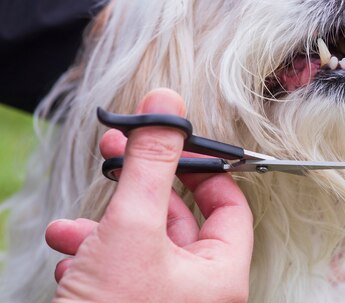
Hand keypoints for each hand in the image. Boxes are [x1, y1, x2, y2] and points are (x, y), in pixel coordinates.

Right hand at [45, 88, 252, 301]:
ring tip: (72, 226)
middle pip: (179, 220)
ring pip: (142, 247)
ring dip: (105, 227)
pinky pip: (121, 274)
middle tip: (117, 157)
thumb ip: (151, 164)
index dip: (203, 169)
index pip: (230, 206)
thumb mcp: (131, 230)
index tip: (174, 146)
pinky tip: (69, 260)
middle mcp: (199, 292)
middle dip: (140, 189)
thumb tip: (167, 106)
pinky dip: (95, 260)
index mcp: (220, 275)